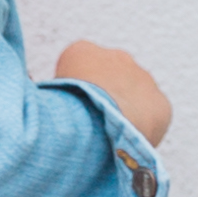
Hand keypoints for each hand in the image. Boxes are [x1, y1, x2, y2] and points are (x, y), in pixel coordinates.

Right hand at [51, 38, 171, 144]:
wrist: (101, 123)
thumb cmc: (64, 112)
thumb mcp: (42, 97)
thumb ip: (46, 95)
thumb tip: (37, 104)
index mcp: (81, 52)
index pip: (74, 70)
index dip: (70, 94)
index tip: (69, 112)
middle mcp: (115, 57)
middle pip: (107, 80)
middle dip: (101, 99)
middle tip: (91, 126)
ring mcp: (142, 77)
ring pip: (132, 96)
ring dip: (123, 112)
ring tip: (109, 139)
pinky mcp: (160, 102)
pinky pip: (151, 116)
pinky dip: (142, 128)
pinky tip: (127, 144)